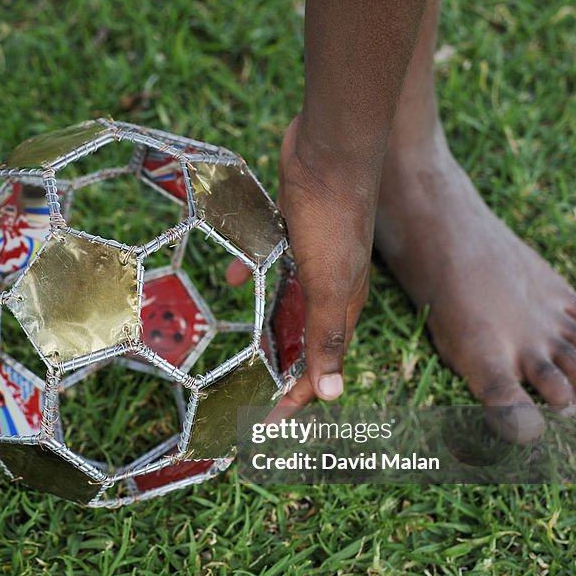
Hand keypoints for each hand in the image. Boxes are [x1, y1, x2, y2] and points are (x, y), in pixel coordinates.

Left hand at [231, 117, 376, 409]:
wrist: (329, 150)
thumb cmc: (333, 218)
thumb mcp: (329, 284)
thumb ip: (327, 335)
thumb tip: (333, 395)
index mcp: (343, 308)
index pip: (320, 369)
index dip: (295, 400)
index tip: (265, 425)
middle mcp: (330, 290)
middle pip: (301, 343)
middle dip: (277, 371)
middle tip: (244, 395)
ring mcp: (312, 261)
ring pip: (286, 307)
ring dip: (265, 331)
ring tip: (236, 351)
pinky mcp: (293, 235)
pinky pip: (272, 268)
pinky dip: (254, 279)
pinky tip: (232, 280)